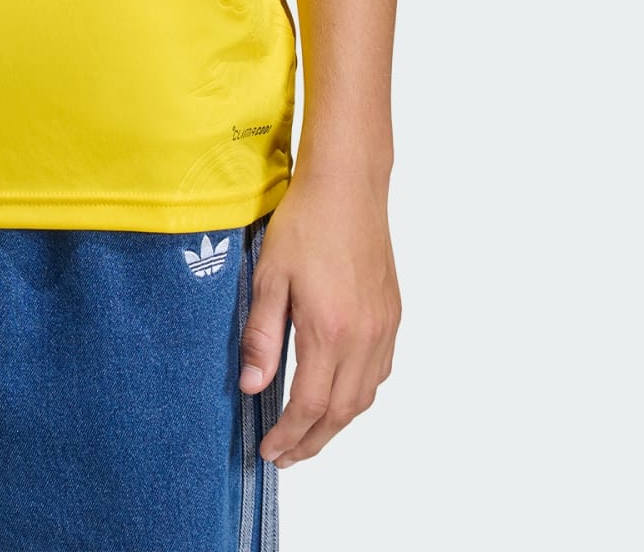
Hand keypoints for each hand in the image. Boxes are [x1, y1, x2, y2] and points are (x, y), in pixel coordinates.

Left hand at [238, 172, 400, 465]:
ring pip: (364, 398)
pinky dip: (358, 396)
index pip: (308, 405)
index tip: (269, 451)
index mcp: (329, 331)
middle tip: (286, 456)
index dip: (287, 435)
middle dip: (311, 442)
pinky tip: (338, 393)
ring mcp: (383, 328)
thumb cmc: (305, 224)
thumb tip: (251, 387)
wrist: (348, 186)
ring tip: (308, 434)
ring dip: (336, 424)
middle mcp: (363, 338)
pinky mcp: (392, 315)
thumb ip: (261, 335)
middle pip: (339, 413)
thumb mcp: (269, 276)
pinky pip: (379, 373)